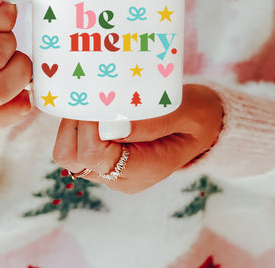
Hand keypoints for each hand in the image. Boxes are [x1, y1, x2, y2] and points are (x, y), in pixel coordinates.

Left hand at [52, 84, 222, 193]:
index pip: (94, 156)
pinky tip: (95, 106)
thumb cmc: (199, 116)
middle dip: (73, 125)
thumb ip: (152, 121)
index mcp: (143, 170)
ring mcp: (112, 171)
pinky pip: (78, 146)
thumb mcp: (186, 112)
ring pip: (70, 153)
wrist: (205, 127)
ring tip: (92, 100)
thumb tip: (111, 126)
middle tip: (90, 97)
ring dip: (73, 124)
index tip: (98, 99)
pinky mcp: (107, 159)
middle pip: (73, 159)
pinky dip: (79, 126)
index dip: (88, 126)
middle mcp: (121, 177)